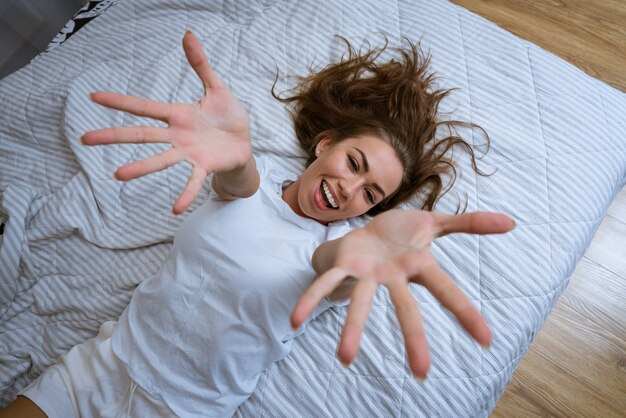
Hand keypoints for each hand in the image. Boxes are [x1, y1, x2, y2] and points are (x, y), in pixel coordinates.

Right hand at [81, 31, 251, 214]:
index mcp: (177, 115)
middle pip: (141, 135)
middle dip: (113, 136)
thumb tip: (188, 34)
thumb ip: (200, 65)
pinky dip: (185, 194)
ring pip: (160, 160)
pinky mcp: (204, 166)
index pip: (144, 106)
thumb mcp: (217, 87)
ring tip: (118, 175)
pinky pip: (193, 181)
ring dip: (140, 167)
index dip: (120, 101)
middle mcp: (176, 136)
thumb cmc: (228, 117)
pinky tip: (175, 209)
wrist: (244, 143)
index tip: (93, 96)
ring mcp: (188, 153)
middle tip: (85, 139)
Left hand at [291, 210, 515, 379]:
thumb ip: (469, 224)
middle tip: (422, 372)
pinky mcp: (342, 266)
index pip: (446, 291)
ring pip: (360, 303)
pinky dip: (310, 301)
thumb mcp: (435, 223)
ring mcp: (366, 275)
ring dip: (352, 330)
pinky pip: (325, 284)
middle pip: (405, 308)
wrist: (366, 229)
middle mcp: (392, 278)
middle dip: (413, 339)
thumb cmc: (402, 234)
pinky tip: (295, 321)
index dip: (466, 313)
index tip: (487, 341)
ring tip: (344, 359)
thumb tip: (511, 222)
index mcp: (417, 267)